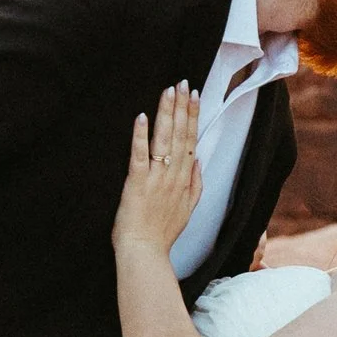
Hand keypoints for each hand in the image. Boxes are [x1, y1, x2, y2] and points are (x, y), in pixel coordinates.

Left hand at [114, 80, 203, 259]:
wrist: (145, 253)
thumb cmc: (162, 234)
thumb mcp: (188, 210)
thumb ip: (195, 184)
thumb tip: (199, 161)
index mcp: (185, 180)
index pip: (191, 141)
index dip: (193, 117)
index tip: (194, 96)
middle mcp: (174, 176)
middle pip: (181, 135)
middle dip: (182, 107)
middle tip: (183, 83)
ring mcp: (156, 179)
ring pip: (164, 140)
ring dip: (167, 113)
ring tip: (169, 91)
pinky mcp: (137, 183)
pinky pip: (139, 155)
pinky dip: (141, 136)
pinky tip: (142, 117)